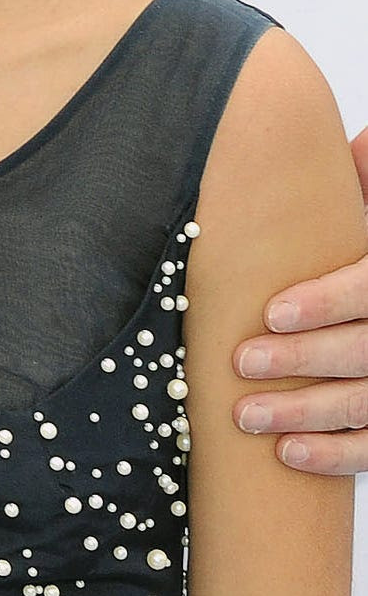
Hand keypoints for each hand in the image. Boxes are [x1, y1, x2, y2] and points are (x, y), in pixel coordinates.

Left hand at [232, 126, 367, 472]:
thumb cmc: (365, 249)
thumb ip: (361, 185)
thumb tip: (347, 138)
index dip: (327, 302)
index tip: (270, 311)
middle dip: (304, 361)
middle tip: (239, 363)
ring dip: (309, 415)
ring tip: (245, 418)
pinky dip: (339, 457)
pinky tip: (288, 455)